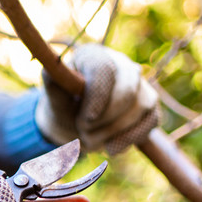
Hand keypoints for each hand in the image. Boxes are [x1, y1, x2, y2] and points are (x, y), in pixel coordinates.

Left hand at [36, 44, 159, 153]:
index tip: (86, 120)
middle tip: (83, 130)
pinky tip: (111, 146)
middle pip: (127, 90)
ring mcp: (139, 82)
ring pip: (142, 106)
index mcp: (93, 55)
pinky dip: (130, 137)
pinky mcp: (149, 103)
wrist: (73, 122)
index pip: (104, 70)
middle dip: (104, 119)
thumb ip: (53, 80)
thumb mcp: (53, 94)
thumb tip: (50, 67)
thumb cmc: (62, 104)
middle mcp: (120, 62)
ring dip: (114, 131)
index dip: (98, 97)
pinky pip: (151, 121)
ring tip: (90, 138)